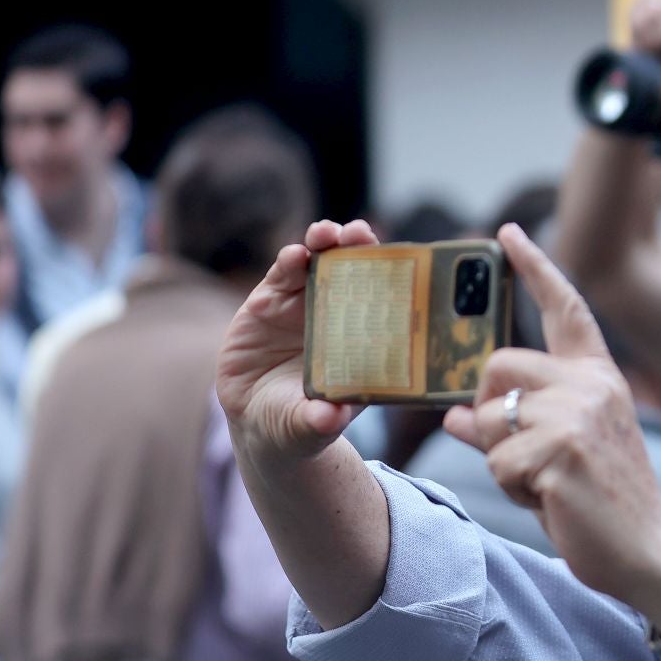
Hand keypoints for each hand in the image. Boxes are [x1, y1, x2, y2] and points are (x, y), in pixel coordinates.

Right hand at [218, 220, 379, 463]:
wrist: (259, 422)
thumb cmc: (300, 423)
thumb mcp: (310, 427)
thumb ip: (320, 421)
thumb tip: (330, 419)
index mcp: (365, 339)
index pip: (385, 300)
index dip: (393, 278)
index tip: (402, 261)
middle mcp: (340, 315)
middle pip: (355, 270)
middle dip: (358, 247)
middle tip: (360, 233)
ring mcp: (304, 304)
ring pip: (317, 264)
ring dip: (323, 244)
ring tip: (326, 235)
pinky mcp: (269, 301)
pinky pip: (281, 276)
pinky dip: (288, 262)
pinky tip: (294, 256)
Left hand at [443, 225, 660, 627]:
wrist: (649, 550)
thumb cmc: (602, 502)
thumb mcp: (558, 453)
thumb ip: (509, 425)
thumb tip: (452, 412)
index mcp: (598, 376)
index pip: (565, 309)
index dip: (536, 268)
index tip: (509, 234)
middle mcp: (592, 384)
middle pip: (498, 365)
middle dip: (490, 411)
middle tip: (522, 454)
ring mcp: (578, 414)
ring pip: (488, 417)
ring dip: (502, 459)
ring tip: (545, 483)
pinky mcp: (561, 449)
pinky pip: (496, 460)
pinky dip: (512, 487)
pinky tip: (551, 499)